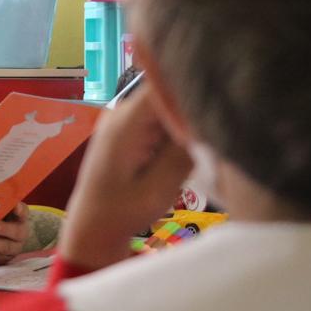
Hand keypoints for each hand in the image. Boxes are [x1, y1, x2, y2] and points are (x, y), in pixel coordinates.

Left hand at [60, 82, 192, 270]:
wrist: (93, 226)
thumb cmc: (124, 211)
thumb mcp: (161, 187)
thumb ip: (184, 151)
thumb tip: (208, 122)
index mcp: (126, 120)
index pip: (165, 84)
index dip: (193, 91)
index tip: (217, 108)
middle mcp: (122, 110)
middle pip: (168, 94)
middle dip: (190, 112)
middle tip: (209, 139)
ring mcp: (122, 118)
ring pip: (166, 107)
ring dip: (182, 126)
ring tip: (193, 150)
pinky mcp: (127, 128)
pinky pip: (158, 119)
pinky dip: (172, 133)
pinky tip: (177, 154)